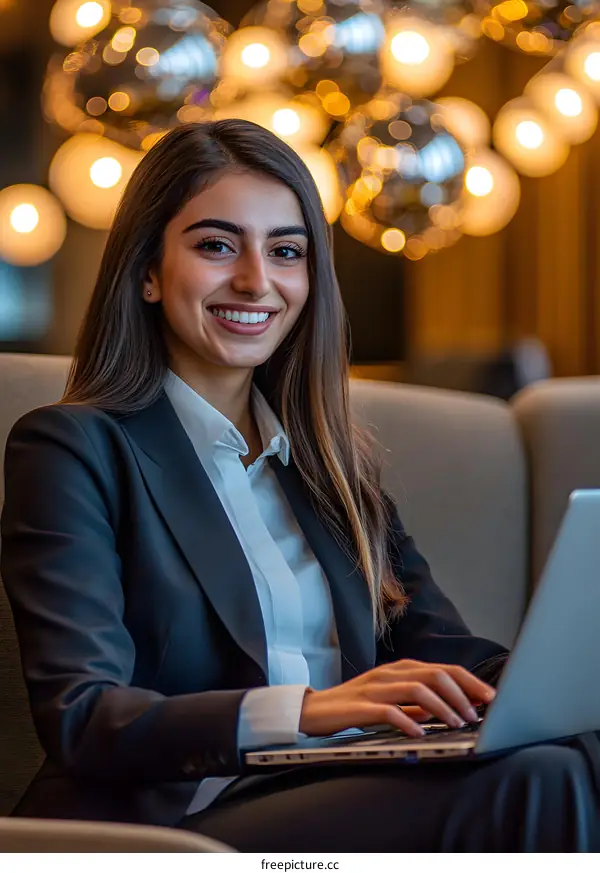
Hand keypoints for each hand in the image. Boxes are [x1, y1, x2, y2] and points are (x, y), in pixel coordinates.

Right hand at [299, 659, 495, 737]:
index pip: (442, 668)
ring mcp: (374, 687)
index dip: (469, 681)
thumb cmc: (355, 706)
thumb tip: (453, 708)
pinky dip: (407, 720)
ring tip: (457, 723)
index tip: (491, 697)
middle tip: (478, 713)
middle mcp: (390, 673)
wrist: (313, 710)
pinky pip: (387, 710)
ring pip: (416, 688)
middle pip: (434, 674)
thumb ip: (418, 702)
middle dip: (461, 693)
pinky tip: (420, 732)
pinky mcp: (359, 705)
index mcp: (400, 669)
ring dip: (441, 706)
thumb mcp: (391, 699)